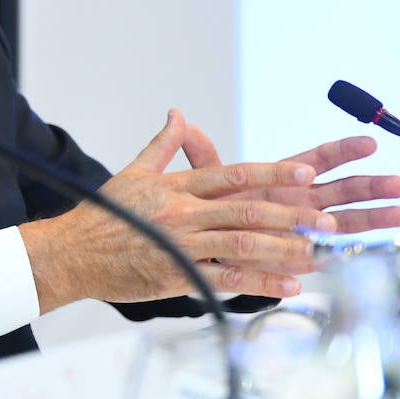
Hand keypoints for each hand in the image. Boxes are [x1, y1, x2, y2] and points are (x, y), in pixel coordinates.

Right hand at [19, 110, 333, 311]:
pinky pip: (226, 278)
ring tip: (317, 251)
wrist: (73, 252)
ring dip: (284, 248)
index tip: (306, 172)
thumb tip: (177, 114)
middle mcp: (181, 212)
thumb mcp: (132, 172)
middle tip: (326, 220)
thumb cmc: (102, 213)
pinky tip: (287, 284)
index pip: (231, 173)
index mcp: (175, 186)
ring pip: (242, 243)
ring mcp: (181, 244)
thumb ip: (162, 145)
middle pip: (245, 209)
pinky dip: (260, 282)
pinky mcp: (177, 274)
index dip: (271, 172)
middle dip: (291, 215)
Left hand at [179, 129, 399, 276]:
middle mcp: (301, 200)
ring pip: (346, 219)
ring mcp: (307, 227)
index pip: (318, 160)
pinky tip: (373, 247)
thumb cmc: (214, 209)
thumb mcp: (205, 180)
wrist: (208, 246)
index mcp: (283, 178)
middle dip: (370, 185)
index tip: (369, 142)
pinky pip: (331, 251)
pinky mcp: (303, 253)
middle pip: (342, 189)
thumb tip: (180, 120)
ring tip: (399, 211)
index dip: (343, 151)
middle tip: (398, 183)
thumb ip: (200, 153)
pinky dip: (349, 249)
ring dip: (373, 216)